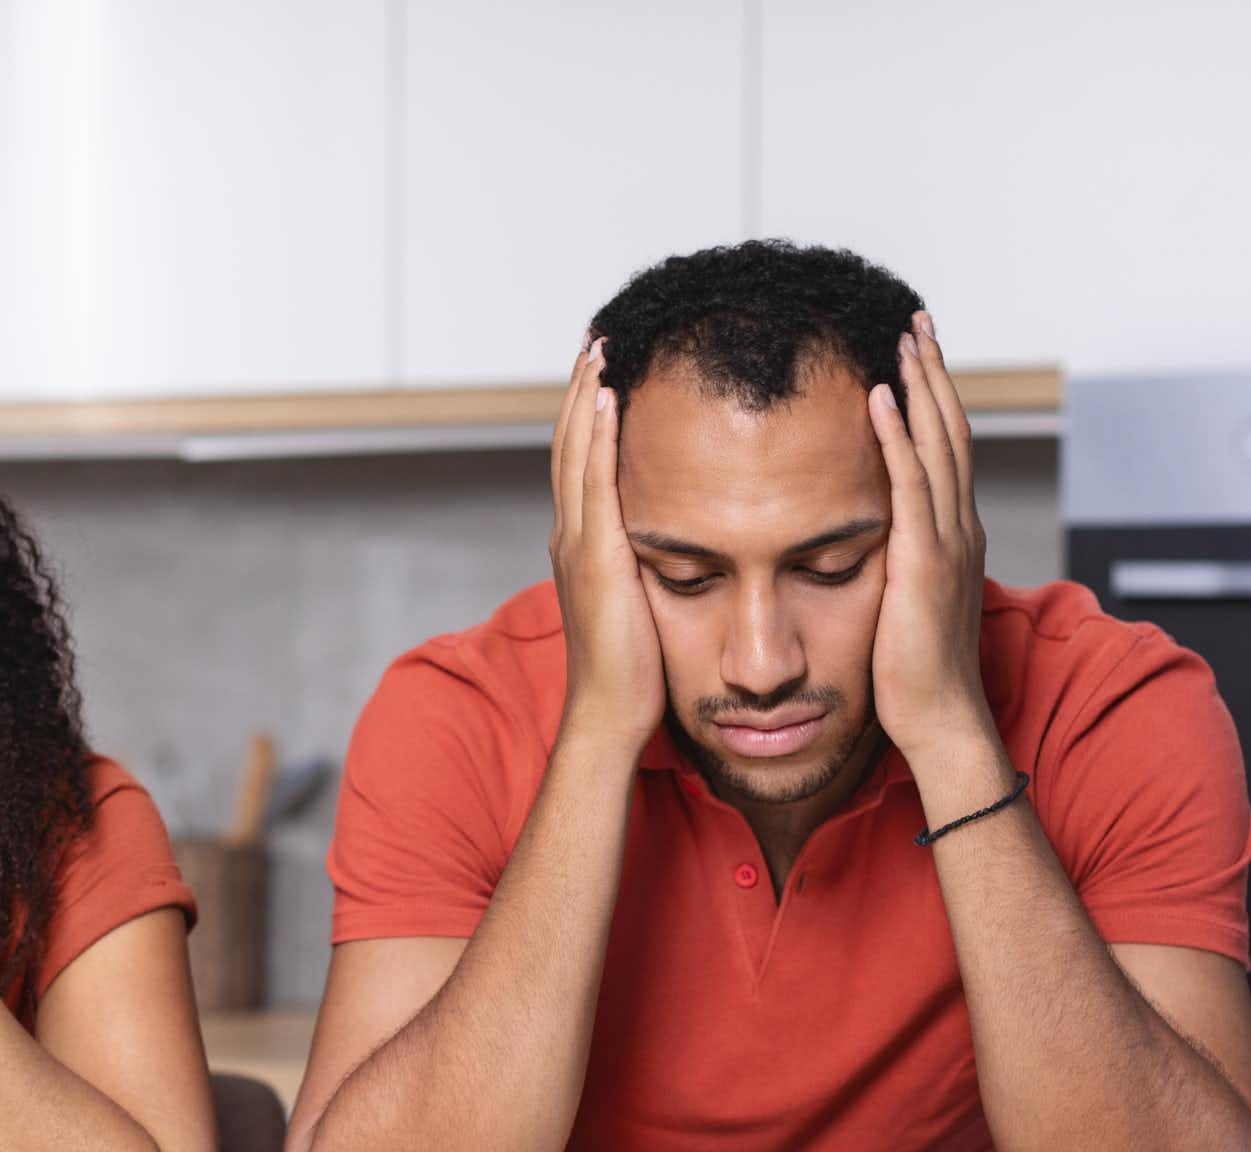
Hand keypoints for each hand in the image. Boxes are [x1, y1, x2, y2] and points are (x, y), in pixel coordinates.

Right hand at [550, 335, 666, 751]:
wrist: (612, 714)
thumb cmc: (636, 674)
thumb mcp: (643, 608)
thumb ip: (651, 572)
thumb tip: (678, 551)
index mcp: (583, 547)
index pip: (584, 465)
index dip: (592, 416)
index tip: (607, 372)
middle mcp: (571, 535)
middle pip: (573, 443)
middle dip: (585, 389)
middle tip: (599, 337)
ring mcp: (578, 542)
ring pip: (578, 449)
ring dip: (588, 394)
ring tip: (603, 346)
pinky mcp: (596, 553)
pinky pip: (595, 477)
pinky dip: (599, 431)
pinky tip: (612, 394)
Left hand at [866, 311, 997, 765]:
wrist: (938, 719)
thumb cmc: (914, 673)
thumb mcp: (903, 602)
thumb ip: (896, 563)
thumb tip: (870, 544)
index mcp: (953, 536)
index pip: (946, 450)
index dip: (934, 398)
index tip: (916, 355)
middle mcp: (959, 528)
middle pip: (950, 430)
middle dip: (935, 372)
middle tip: (915, 321)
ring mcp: (947, 542)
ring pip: (937, 444)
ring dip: (921, 387)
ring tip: (903, 338)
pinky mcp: (924, 562)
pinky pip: (910, 485)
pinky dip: (897, 437)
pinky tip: (880, 398)